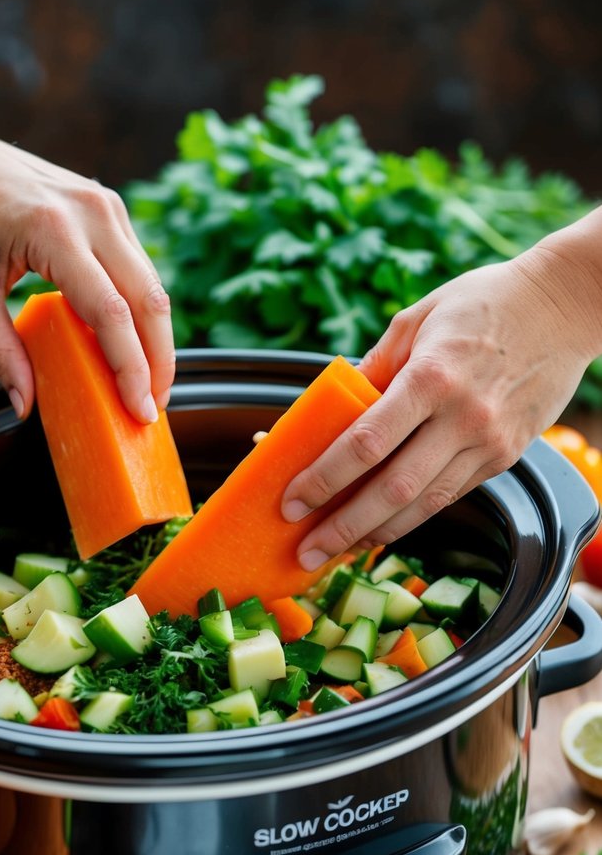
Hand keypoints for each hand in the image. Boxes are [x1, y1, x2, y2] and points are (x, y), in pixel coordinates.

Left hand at [0, 114, 173, 422]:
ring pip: (153, 285)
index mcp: (55, 230)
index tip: (137, 411)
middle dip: (158, 363)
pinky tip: (132, 348)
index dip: (130, 368)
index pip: (111, 312)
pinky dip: (141, 313)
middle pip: (149, 300)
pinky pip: (138, 269)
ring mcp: (107, 206)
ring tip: (147, 387)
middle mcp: (93, 213)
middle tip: (150, 411)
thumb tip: (24, 406)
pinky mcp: (109, 208)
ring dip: (156, 341)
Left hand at [282, 233, 601, 568]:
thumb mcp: (416, 320)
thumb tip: (332, 409)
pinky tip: (379, 529)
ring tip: (336, 550)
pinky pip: (448, 497)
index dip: (324, 479)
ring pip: (423, 506)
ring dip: (374, 534)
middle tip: (307, 550)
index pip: (366, 442)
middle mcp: (462, 416)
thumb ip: (373, 368)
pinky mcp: (504, 457)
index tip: (292, 500)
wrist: (564, 306)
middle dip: (343, 527)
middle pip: (392, 490)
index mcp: (432, 376)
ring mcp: (487, 442)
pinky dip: (410, 519)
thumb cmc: (483, 303)